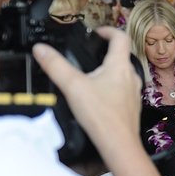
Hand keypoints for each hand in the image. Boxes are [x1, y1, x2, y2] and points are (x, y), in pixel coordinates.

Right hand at [32, 27, 141, 159]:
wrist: (119, 144)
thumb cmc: (102, 117)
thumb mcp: (73, 86)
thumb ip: (56, 66)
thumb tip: (41, 49)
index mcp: (119, 66)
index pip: (120, 37)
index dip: (107, 30)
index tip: (96, 32)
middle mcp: (130, 77)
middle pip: (122, 56)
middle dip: (106, 51)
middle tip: (91, 52)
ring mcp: (133, 93)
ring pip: (123, 74)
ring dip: (109, 70)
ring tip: (92, 74)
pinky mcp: (131, 107)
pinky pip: (123, 91)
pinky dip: (112, 88)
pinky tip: (98, 97)